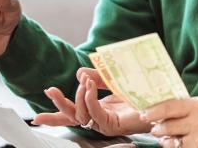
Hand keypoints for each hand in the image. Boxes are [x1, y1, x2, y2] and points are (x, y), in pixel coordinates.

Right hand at [33, 68, 151, 136]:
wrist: (162, 100)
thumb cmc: (141, 91)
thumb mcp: (114, 78)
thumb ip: (97, 76)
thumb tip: (79, 73)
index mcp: (97, 109)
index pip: (72, 113)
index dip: (54, 115)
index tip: (35, 118)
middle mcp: (99, 118)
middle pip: (71, 116)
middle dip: (59, 104)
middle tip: (51, 89)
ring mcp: (105, 123)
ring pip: (80, 115)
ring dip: (78, 96)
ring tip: (84, 82)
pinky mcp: (112, 125)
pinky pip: (94, 114)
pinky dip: (89, 100)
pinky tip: (89, 87)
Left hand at [141, 96, 197, 147]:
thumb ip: (188, 106)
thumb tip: (163, 108)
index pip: (169, 107)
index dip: (153, 111)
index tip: (143, 114)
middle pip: (167, 126)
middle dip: (158, 127)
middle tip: (154, 127)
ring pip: (172, 142)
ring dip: (165, 140)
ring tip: (164, 137)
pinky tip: (178, 144)